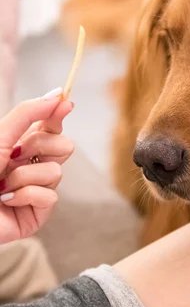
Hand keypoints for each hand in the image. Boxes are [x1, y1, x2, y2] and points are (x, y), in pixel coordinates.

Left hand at [0, 88, 73, 242]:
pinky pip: (51, 196)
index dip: (58, 113)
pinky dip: (26, 196)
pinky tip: (7, 201)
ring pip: (57, 171)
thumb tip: (56, 94)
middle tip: (14, 155)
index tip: (66, 103)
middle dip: (39, 147)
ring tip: (2, 185)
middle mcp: (31, 165)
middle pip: (63, 146)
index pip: (49, 126)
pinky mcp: (39, 212)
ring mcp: (37, 189)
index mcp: (19, 146)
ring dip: (25, 176)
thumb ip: (27, 114)